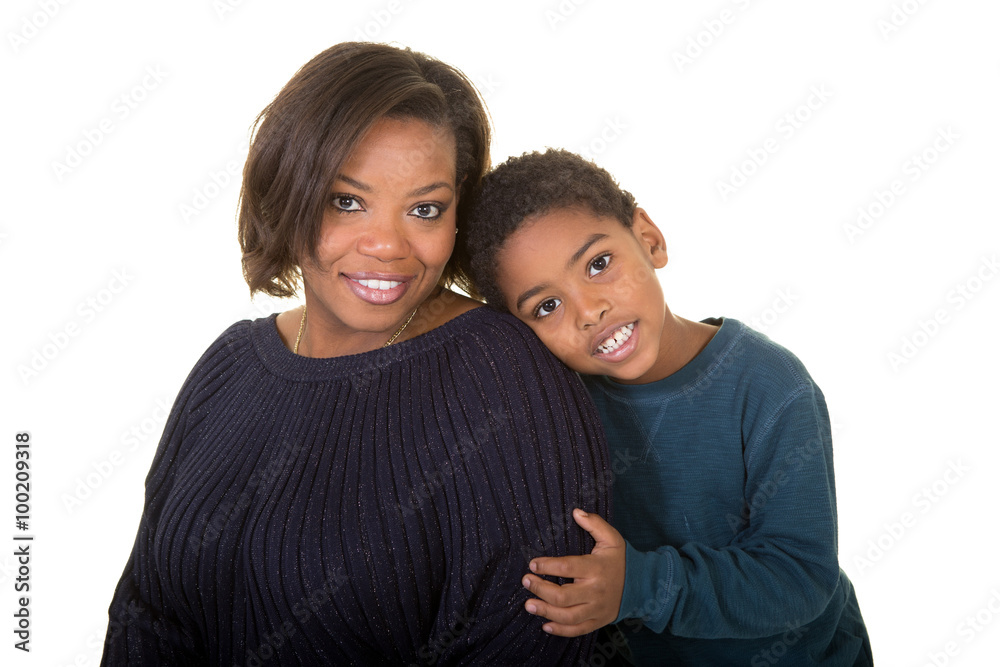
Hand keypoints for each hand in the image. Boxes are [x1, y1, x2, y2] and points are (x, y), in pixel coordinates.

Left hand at [521, 508, 625, 636]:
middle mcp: (595, 590)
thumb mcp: (612, 538)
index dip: (547, 566)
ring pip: (567, 616)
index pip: (567, 567)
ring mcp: (597, 608)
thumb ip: (595, 523)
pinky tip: (545, 625)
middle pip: (563, 596)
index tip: (533, 563)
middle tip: (526, 581)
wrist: (641, 585)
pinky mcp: (597, 621)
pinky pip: (577, 630)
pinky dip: (560, 631)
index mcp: (596, 568)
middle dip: (540, 589)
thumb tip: (576, 512)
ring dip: (545, 612)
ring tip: (528, 605)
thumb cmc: (619, 560)